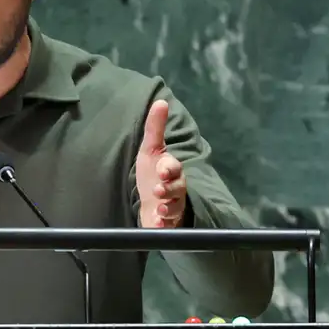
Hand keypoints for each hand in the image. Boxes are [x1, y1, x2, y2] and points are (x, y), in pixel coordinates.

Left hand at [135, 99, 186, 227]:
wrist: (150, 203)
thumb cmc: (151, 175)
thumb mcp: (150, 151)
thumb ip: (155, 128)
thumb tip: (161, 101)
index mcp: (171, 171)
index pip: (174, 167)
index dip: (169, 168)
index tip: (162, 169)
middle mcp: (175, 189)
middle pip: (178, 189)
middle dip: (169, 189)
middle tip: (159, 190)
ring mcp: (172, 208)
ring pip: (175, 208)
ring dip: (167, 208)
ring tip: (158, 209)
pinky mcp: (166, 225)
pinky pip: (169, 227)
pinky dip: (163, 226)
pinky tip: (157, 225)